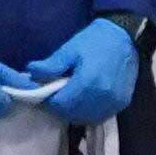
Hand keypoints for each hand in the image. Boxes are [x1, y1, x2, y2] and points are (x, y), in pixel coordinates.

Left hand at [21, 17, 142, 126]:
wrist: (125, 36)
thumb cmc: (95, 40)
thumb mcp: (69, 49)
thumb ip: (50, 66)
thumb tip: (30, 74)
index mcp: (87, 84)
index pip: (59, 105)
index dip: (50, 100)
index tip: (47, 91)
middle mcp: (102, 97)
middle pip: (72, 114)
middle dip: (61, 106)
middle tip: (59, 93)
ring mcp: (114, 103)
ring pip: (86, 118)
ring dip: (75, 111)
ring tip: (72, 96)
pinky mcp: (122, 104)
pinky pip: (100, 116)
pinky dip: (90, 111)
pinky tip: (86, 99)